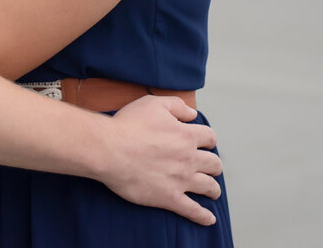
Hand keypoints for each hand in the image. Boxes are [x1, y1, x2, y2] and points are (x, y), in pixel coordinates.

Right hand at [99, 95, 223, 225]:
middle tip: (210, 168)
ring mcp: (181, 179)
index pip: (210, 138)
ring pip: (209, 186)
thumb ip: (176, 105)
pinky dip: (203, 216)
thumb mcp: (152, 104)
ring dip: (213, 189)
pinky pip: (193, 210)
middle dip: (214, 165)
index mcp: (186, 135)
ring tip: (212, 191)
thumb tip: (192, 113)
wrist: (109, 149)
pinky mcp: (169, 197)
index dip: (208, 140)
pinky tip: (208, 219)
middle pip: (214, 164)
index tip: (205, 143)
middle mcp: (188, 158)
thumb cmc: (128, 125)